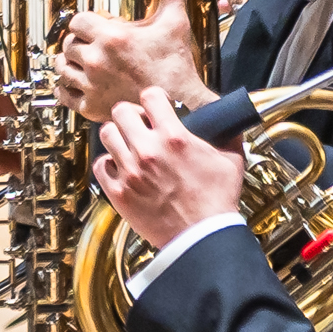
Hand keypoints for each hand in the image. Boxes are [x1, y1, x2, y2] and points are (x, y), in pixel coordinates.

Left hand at [57, 0, 212, 121]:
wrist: (179, 103)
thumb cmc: (176, 66)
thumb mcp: (174, 23)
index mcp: (112, 37)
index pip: (78, 21)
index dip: (86, 21)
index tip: (95, 25)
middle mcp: (95, 60)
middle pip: (68, 44)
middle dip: (78, 42)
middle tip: (92, 44)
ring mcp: (90, 84)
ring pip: (61, 68)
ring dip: (69, 63)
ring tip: (82, 61)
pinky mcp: (90, 105)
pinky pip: (63, 95)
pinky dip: (65, 88)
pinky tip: (76, 83)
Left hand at [87, 87, 246, 249]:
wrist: (201, 235)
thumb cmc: (217, 200)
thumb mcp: (232, 159)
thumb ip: (227, 134)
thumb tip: (228, 122)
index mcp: (175, 137)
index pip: (151, 96)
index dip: (155, 97)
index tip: (158, 105)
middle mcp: (148, 150)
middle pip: (121, 111)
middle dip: (132, 113)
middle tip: (141, 123)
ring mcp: (129, 171)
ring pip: (106, 135)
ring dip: (118, 135)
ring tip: (129, 142)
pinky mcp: (118, 193)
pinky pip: (101, 166)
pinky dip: (108, 162)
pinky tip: (121, 166)